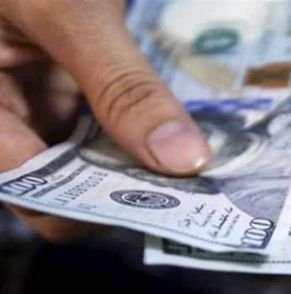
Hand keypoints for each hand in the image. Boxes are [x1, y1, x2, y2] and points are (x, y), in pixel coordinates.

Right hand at [0, 0, 210, 241]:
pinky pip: (99, 124)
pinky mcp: (56, 87)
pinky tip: (177, 123)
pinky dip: (137, 126)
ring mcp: (30, 103)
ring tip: (200, 157)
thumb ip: (122, 85)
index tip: (172, 202)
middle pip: (65, 184)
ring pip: (90, 157)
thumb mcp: (63, 10)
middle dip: (130, 184)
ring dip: (141, 157)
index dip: (97, 206)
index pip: (33, 191)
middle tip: (199, 181)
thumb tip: (184, 158)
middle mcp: (2, 117)